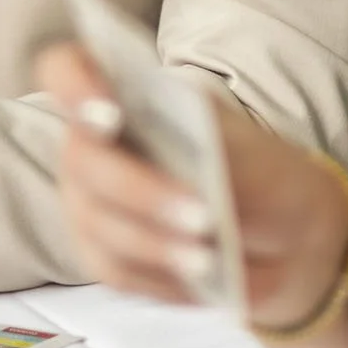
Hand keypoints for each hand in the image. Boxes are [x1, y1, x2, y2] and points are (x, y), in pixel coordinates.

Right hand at [36, 44, 347, 326]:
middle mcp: (92, 145)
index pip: (65, 71)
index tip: (111, 114)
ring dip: (155, 242)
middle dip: (141, 190)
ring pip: (97, 222)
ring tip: (209, 258)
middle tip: (203, 215)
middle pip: (82, 160)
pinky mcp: (101, 256)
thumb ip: (208, 141)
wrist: (283, 234)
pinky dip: (159, 276)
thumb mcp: (245, 145)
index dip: (73, 85)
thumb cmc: (256, 173)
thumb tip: (181, 160)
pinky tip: (200, 277)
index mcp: (122, 96)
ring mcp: (89, 203)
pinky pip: (114, 269)